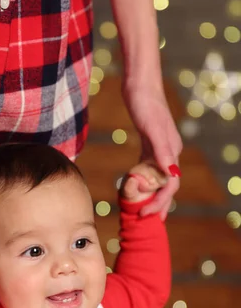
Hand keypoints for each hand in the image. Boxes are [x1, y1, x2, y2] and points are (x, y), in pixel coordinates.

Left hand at [123, 84, 182, 218]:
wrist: (140, 84)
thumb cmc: (145, 103)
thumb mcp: (152, 127)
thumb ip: (162, 151)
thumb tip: (171, 176)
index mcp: (171, 151)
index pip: (170, 186)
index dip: (159, 203)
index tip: (144, 215)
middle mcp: (169, 152)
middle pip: (166, 186)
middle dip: (158, 205)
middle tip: (145, 222)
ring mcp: (160, 149)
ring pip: (158, 179)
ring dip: (152, 196)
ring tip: (143, 212)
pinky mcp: (149, 144)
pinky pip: (149, 168)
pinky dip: (144, 181)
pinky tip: (136, 188)